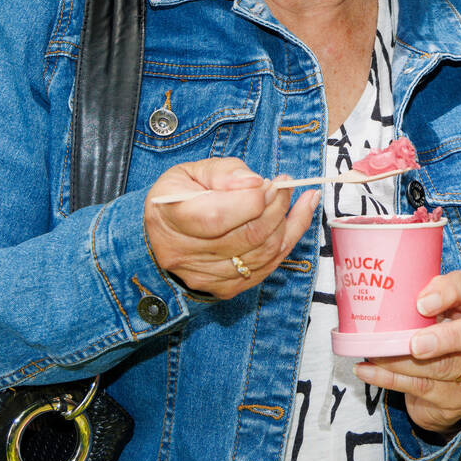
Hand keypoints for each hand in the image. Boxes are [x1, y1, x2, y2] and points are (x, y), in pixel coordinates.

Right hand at [144, 158, 318, 300]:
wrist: (164, 234)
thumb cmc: (180, 197)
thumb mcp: (192, 171)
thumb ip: (223, 172)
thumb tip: (254, 182)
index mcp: (171, 217)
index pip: (217, 216)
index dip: (252, 199)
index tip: (267, 182)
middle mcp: (184, 254)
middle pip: (247, 236)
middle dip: (276, 207)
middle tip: (283, 186)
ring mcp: (205, 276)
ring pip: (262, 254)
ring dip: (287, 223)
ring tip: (292, 197)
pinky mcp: (224, 288)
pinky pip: (267, 267)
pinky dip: (288, 241)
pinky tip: (297, 217)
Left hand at [357, 271, 460, 435]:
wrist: (449, 380)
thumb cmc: (436, 329)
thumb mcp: (436, 308)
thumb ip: (420, 299)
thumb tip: (378, 290)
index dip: (448, 293)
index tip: (421, 303)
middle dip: (445, 338)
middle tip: (414, 345)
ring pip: (444, 367)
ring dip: (403, 361)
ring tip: (374, 353)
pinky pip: (422, 388)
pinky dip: (389, 379)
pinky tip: (367, 371)